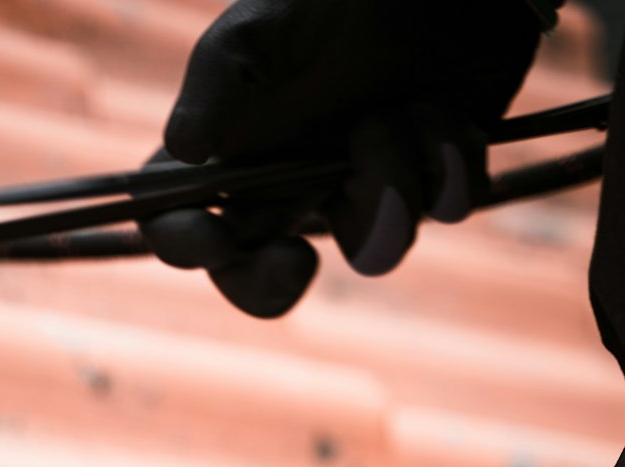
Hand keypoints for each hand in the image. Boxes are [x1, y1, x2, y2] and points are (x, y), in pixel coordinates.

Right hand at [142, 0, 547, 315]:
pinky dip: (448, 154)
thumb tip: (183, 146)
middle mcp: (289, 187)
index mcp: (232, 151)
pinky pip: (443, 207)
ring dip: (392, 174)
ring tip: (399, 107)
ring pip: (373, 246)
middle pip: (254, 276)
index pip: (176, 219)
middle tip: (296, 260)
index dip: (184, 243)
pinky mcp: (429, 185)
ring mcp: (359, 195)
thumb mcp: (266, 22)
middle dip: (272, 282)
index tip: (214, 240)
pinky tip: (441, 105)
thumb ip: (220, 78)